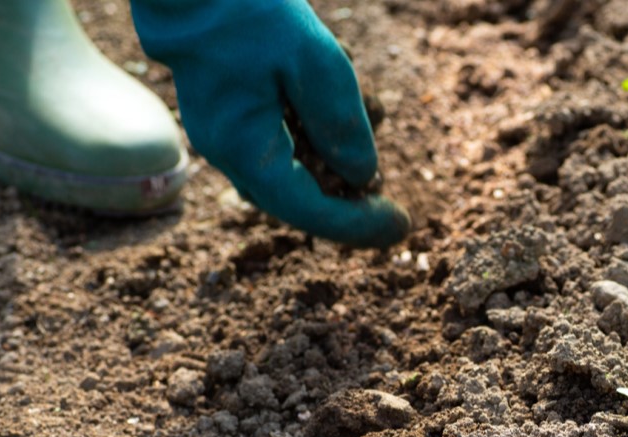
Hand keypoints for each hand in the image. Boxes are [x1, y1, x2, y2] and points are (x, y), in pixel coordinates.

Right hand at [130, 0, 409, 247]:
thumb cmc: (249, 12)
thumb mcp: (314, 62)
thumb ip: (341, 125)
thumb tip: (363, 177)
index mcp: (245, 151)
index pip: (309, 210)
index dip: (358, 225)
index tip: (402, 224)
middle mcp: (230, 153)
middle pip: (299, 199)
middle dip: (349, 195)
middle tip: (390, 190)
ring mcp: (225, 133)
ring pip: (292, 168)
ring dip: (338, 152)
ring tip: (374, 109)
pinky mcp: (230, 111)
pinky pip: (280, 140)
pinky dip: (317, 129)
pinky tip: (341, 88)